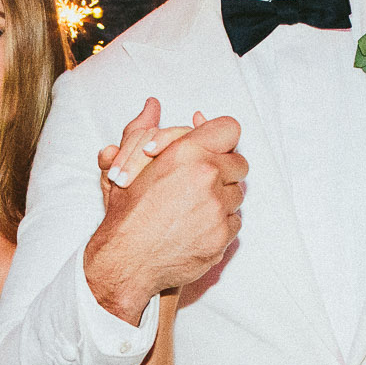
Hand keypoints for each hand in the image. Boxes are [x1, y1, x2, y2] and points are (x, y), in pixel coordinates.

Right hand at [84, 98, 246, 320]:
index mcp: (186, 153)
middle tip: (203, 181)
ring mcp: (218, 207)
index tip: (214, 148)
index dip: (222, 138)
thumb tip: (152, 104)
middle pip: (239, 163)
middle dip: (224, 170)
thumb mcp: (128, 165)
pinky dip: (221, 224)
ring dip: (222, 198)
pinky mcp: (223, 235)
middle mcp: (207, 176)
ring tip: (195, 207)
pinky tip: (198, 226)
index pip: (229, 129)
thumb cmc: (126, 213)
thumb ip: (142, 130)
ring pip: (238, 194)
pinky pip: (235, 222)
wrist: (127, 260)